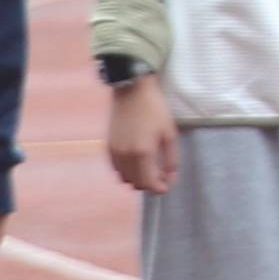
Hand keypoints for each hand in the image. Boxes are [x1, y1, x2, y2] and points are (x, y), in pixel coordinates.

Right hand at [103, 72, 178, 195]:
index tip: (166, 187)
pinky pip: (116, 168)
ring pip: (123, 178)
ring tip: (148, 168)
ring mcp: (114, 151)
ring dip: (136, 178)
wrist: (132, 90)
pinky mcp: (108, 146)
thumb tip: (171, 179)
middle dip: (148, 184)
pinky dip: (125, 170)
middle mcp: (125, 155)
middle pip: (135, 183)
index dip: (158, 189)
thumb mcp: (169, 134)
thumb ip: (171, 160)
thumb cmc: (155, 110)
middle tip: (159, 176)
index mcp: (142, 152)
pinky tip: (136, 161)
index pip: (148, 183)